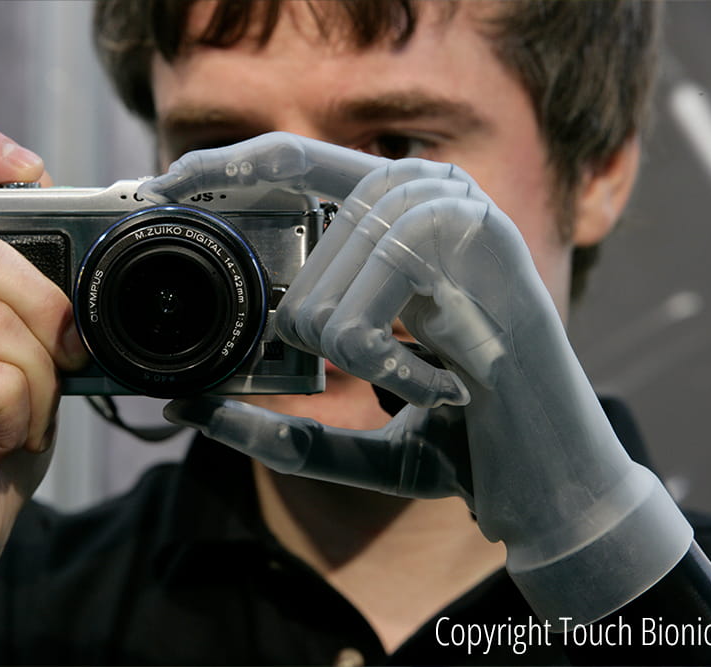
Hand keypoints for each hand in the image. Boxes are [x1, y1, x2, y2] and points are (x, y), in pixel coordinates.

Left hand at [141, 132, 691, 626]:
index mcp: (402, 211)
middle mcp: (427, 189)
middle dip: (314, 335)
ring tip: (426, 375)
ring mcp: (451, 208)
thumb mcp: (350, 432)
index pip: (291, 161)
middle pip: (292, 259)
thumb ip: (277, 421)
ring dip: (357, 362)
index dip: (221, 168)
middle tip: (389, 365)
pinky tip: (442, 382)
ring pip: (314, 299)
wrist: (552, 479)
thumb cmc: (458, 440)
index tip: (158, 189)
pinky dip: (385, 374)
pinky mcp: (466, 242)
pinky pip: (351, 322)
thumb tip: (185, 408)